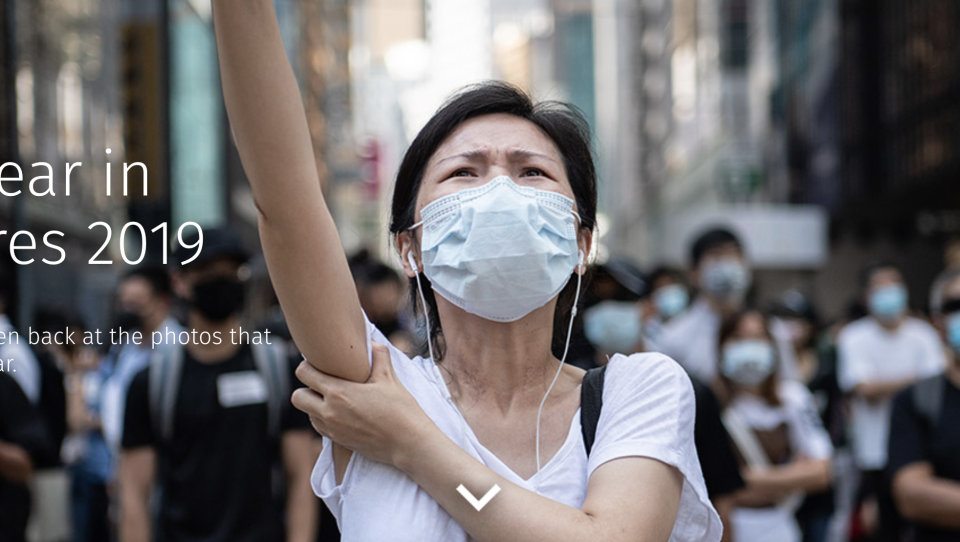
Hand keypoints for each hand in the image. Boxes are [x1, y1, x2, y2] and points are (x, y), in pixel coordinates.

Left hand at [291, 343, 430, 466]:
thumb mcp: (389, 378)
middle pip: (298, 397)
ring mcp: (332, 429)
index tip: (320, 364)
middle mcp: (329, 412)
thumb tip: (373, 343)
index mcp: (339, 392)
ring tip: (336, 398)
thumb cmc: (400, 410)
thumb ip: (379, 356)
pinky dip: (324, 418)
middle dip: (307, 388)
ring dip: (315, 404)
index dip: (308, 365)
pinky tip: (342, 412)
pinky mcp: (337, 441)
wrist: (408, 443)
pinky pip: (318, 426)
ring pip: (307, 413)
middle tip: (325, 383)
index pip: (304, 374)